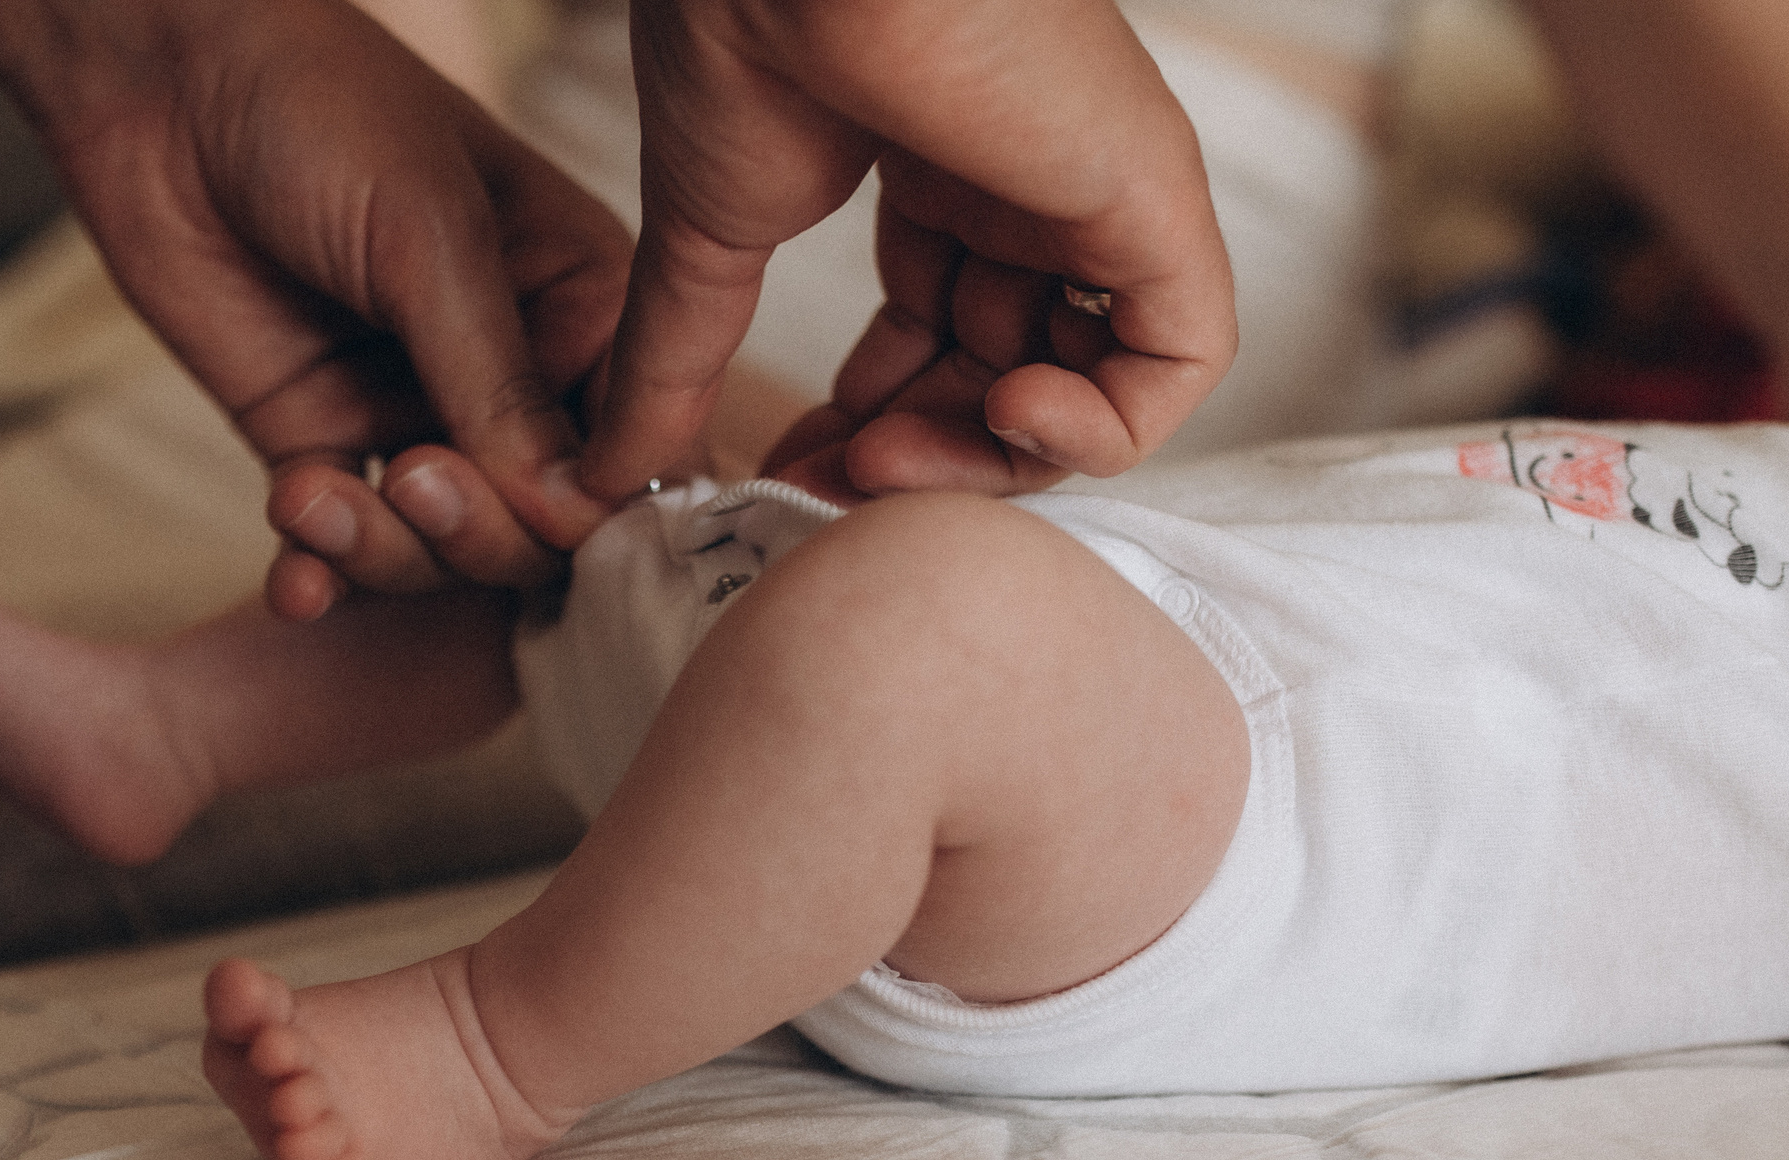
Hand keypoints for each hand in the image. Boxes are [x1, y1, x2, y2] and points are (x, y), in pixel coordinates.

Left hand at [0, 0, 631, 615]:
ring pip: (444, 549)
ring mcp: (418, 413)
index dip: (602, 506)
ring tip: (313, 498)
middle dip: (480, 530)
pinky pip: (345, 543)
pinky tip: (291, 580)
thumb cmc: (317, 109)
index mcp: (584, 304)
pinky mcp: (322, 436)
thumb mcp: (430, 240)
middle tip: (413, 480)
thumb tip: (572, 515)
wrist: (155, 75)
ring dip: (385, 550)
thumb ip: (500, 385)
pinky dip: (322, 572)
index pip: (637, 445)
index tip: (549, 517)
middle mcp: (514, 374)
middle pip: (544, 524)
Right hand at [585, 0, 1236, 500]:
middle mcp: (1027, 188)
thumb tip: (607, 474)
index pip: (940, 344)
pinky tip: (1007, 413)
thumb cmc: (745, 39)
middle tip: (835, 486)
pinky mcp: (1153, 200)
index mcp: (939, 175)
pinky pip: (1181, 360)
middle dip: (919, 458)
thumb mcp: (707, 239)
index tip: (797, 472)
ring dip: (988, 459)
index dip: (874, 428)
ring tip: (886, 461)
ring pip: (1090, 388)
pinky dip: (1104, 426)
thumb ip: (672, 363)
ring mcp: (1093, 193)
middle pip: (1004, 380)